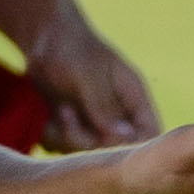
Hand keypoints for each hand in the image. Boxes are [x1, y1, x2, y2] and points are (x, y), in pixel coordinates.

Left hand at [27, 14, 158, 146]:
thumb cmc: (72, 47)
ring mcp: (94, 125)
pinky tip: (46, 115)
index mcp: (134, 99)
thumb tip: (125, 137)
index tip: (104, 139)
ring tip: (58, 108)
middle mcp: (117, 117)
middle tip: (66, 112)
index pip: (150, 133)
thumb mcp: (88, 75)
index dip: (134, 145)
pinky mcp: (71, 129)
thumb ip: (103, 107)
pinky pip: (62, 149)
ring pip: (85, 154)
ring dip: (65, 137)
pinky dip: (51, 136)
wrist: (43, 39)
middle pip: (113, 151)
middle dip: (86, 140)